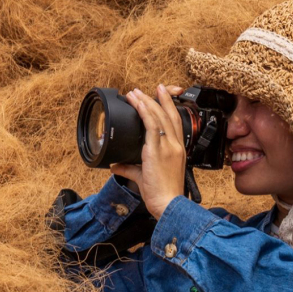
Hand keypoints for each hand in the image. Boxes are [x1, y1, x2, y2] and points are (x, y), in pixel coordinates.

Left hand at [110, 84, 185, 218]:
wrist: (168, 204)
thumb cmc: (162, 194)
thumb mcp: (144, 177)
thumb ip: (130, 169)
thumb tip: (115, 165)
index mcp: (177, 150)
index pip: (175, 122)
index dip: (170, 107)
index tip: (163, 95)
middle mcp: (175, 145)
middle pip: (168, 115)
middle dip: (159, 99)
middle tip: (152, 87)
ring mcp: (168, 147)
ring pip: (159, 117)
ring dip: (147, 102)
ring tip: (137, 92)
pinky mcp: (158, 150)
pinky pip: (152, 125)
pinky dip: (145, 112)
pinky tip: (138, 103)